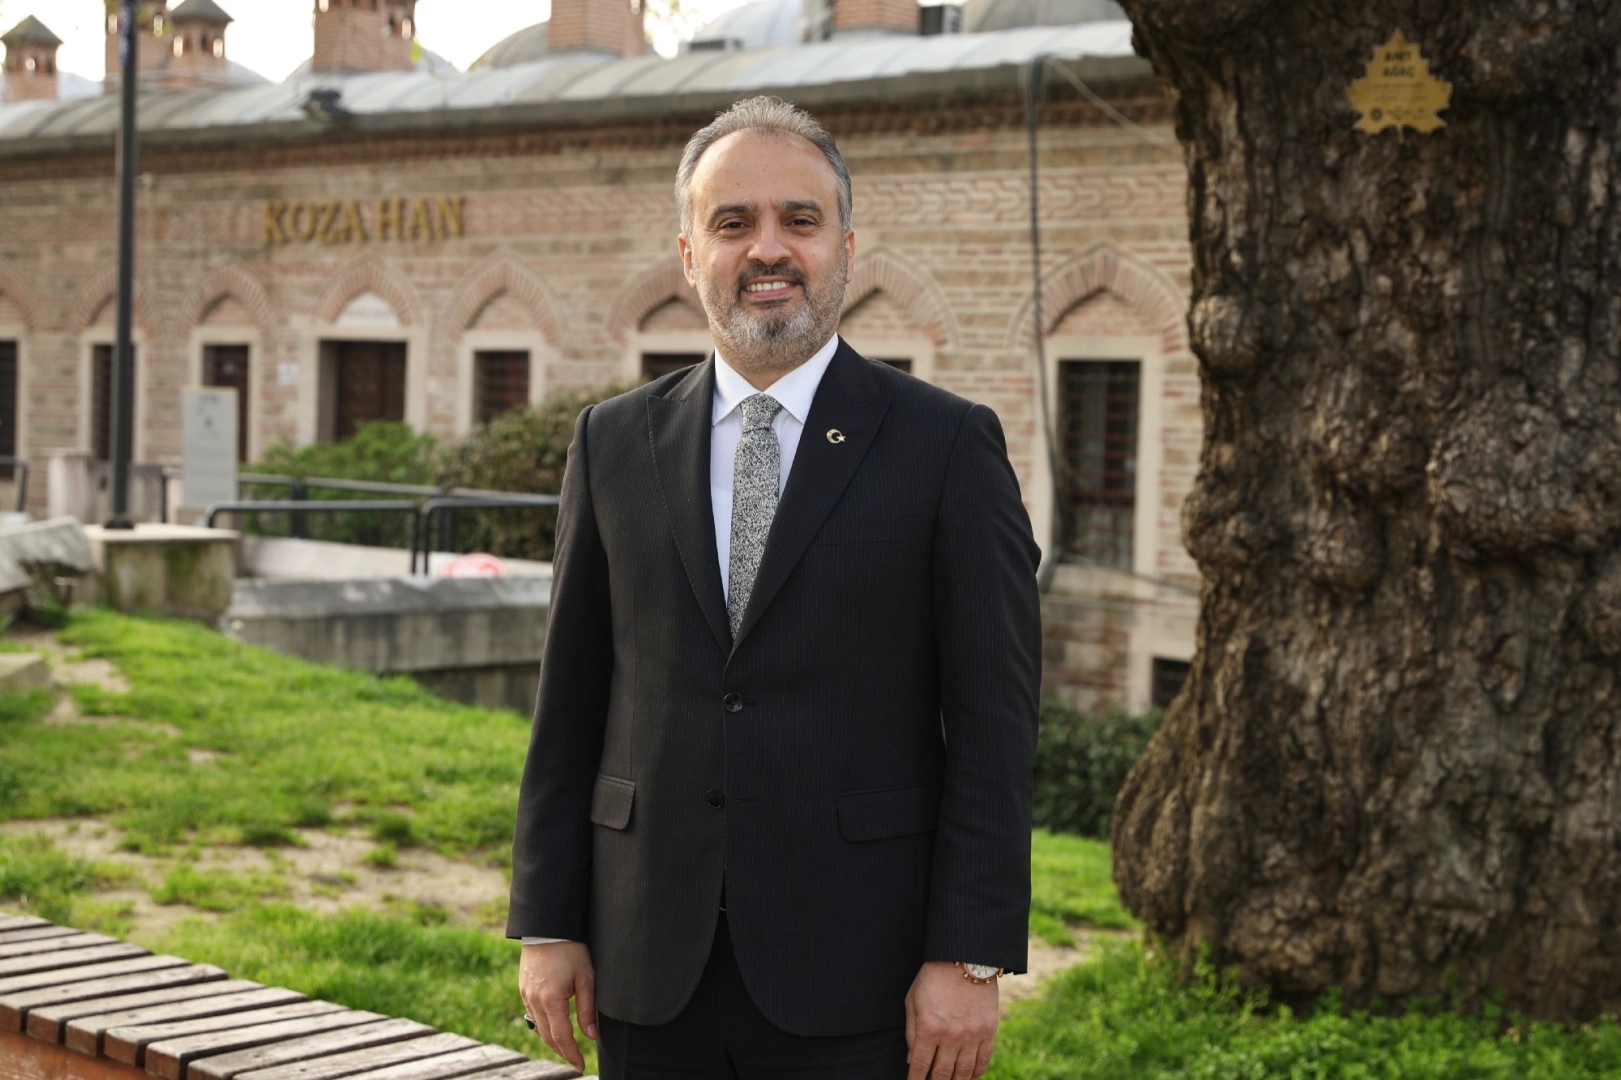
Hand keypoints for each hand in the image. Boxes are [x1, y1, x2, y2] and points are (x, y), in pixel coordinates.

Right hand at [518, 941, 597, 1070]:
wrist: (548, 926)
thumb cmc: (571, 949)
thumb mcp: (586, 977)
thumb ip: (588, 1008)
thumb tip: (592, 1035)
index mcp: (551, 1000)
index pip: (562, 1037)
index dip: (572, 1054)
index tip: (580, 1066)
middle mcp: (535, 1000)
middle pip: (547, 1037)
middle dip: (562, 1051)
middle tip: (575, 1060)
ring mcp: (526, 994)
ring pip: (538, 1027)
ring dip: (552, 1040)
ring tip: (566, 1047)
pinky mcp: (523, 988)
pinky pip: (532, 1014)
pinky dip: (543, 1024)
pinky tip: (553, 1025)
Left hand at [904, 961, 998, 1079]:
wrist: (965, 957)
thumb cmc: (934, 977)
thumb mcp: (913, 1001)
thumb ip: (911, 1032)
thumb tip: (911, 1059)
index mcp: (929, 1029)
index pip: (920, 1066)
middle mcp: (952, 1036)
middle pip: (942, 1074)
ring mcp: (973, 1035)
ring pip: (964, 1072)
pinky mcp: (989, 1031)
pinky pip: (983, 1061)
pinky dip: (976, 1073)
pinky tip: (969, 1076)